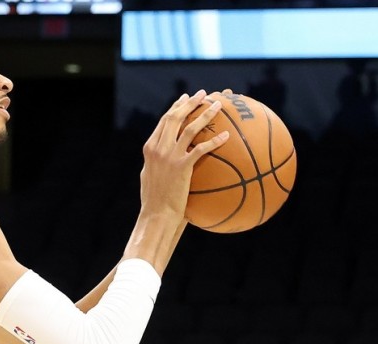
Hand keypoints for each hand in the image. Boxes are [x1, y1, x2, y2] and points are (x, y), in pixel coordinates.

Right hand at [139, 89, 228, 220]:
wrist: (156, 214)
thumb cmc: (154, 201)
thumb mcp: (150, 177)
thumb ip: (157, 163)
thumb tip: (165, 157)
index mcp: (150, 148)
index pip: (164, 121)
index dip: (176, 107)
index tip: (186, 98)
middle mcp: (158, 148)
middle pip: (175, 117)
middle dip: (190, 102)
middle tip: (204, 94)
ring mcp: (169, 156)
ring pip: (190, 128)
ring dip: (205, 114)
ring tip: (218, 105)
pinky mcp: (182, 166)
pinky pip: (202, 149)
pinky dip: (214, 141)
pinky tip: (227, 136)